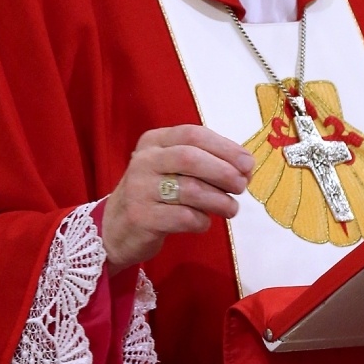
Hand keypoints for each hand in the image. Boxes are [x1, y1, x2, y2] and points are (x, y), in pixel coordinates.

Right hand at [101, 124, 254, 273]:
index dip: (225, 147)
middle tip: (242, 186)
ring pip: (190, 189)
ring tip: (231, 208)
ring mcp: (139, 189)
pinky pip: (183, 217)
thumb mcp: (170, 169)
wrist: (115, 229)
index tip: (248, 163)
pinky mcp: (141, 217)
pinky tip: (205, 222)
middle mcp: (144, 160)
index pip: (193, 134)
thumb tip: (245, 167)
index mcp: (153, 141)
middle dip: (224, 172)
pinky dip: (202, 220)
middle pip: (191, 158)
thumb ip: (203, 162)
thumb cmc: (153, 195)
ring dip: (219, 200)